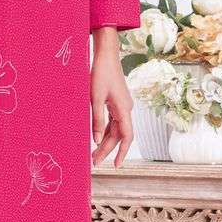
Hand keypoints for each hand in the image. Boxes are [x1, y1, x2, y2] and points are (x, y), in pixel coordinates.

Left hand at [90, 34, 133, 167]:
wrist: (106, 56)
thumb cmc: (100, 74)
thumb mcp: (95, 98)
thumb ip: (96, 120)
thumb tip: (96, 141)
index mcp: (124, 109)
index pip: (126, 137)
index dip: (122, 153)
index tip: (115, 165)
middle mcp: (127, 109)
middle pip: (119, 135)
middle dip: (108, 149)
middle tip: (95, 162)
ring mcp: (123, 106)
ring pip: (117, 129)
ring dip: (106, 141)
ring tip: (94, 154)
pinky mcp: (118, 103)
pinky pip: (114, 121)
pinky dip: (106, 131)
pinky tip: (98, 138)